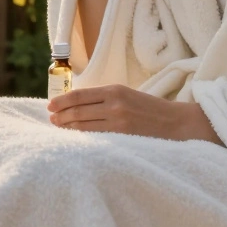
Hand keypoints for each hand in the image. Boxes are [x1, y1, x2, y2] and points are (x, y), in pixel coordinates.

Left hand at [46, 84, 222, 143]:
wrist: (176, 123)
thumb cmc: (149, 109)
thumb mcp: (127, 96)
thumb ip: (105, 98)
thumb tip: (78, 104)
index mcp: (115, 90)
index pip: (80, 95)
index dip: (62, 101)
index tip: (51, 105)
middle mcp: (114, 103)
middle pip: (79, 110)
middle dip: (61, 115)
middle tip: (51, 119)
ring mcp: (118, 120)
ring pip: (84, 124)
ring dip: (68, 126)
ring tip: (58, 127)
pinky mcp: (123, 136)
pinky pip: (96, 137)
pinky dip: (83, 136)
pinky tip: (75, 137)